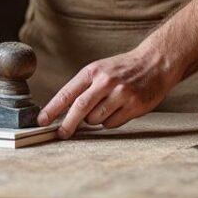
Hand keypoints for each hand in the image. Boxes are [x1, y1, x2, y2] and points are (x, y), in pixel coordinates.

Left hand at [37, 48, 181, 138]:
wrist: (155, 62)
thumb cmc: (122, 69)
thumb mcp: (99, 70)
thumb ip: (83, 88)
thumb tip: (62, 111)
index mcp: (92, 71)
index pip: (67, 93)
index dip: (52, 109)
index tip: (42, 120)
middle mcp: (105, 82)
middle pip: (80, 108)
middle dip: (67, 124)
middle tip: (61, 134)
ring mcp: (120, 94)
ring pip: (96, 119)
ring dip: (95, 120)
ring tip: (106, 107)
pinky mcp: (134, 106)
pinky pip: (112, 124)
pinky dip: (110, 122)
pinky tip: (119, 109)